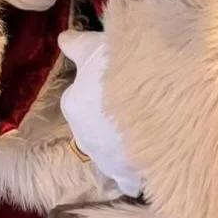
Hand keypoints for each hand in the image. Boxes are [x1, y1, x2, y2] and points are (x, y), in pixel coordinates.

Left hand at [59, 30, 141, 198]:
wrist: (155, 95)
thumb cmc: (118, 65)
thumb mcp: (94, 46)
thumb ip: (76, 46)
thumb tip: (62, 38)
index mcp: (73, 105)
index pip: (75, 100)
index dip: (95, 91)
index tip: (114, 84)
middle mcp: (83, 137)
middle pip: (94, 129)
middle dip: (109, 121)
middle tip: (135, 105)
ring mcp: (106, 161)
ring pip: (110, 155)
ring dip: (123, 147)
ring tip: (150, 131)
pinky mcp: (129, 178)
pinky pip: (129, 180)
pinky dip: (137, 173)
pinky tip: (152, 160)